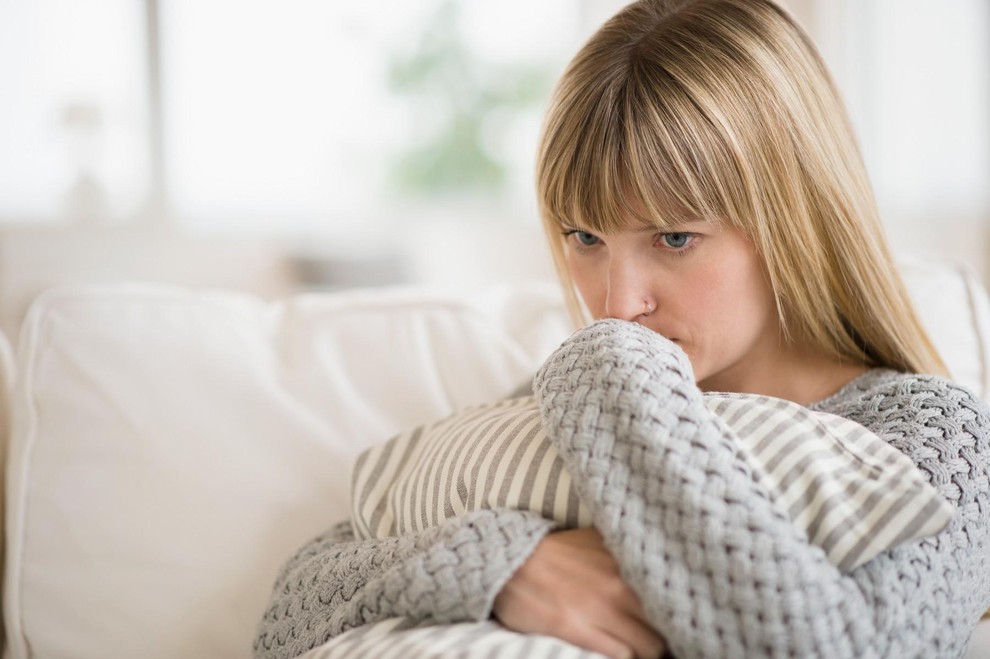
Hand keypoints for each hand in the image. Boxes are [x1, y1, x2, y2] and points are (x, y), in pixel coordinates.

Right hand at [492, 527, 665, 658]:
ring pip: (649, 647)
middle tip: (665, 640)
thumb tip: (656, 557)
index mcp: (627, 560)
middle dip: (670, 636)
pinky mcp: (579, 630)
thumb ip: (625, 551)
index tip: (681, 619)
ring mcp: (601, 609)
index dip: (679, 611)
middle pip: (667, 624)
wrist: (508, 562)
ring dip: (648, 652)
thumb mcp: (594, 540)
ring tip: (643, 651)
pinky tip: (622, 655)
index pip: (673, 592)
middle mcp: (620, 584)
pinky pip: (621, 657)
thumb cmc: (553, 552)